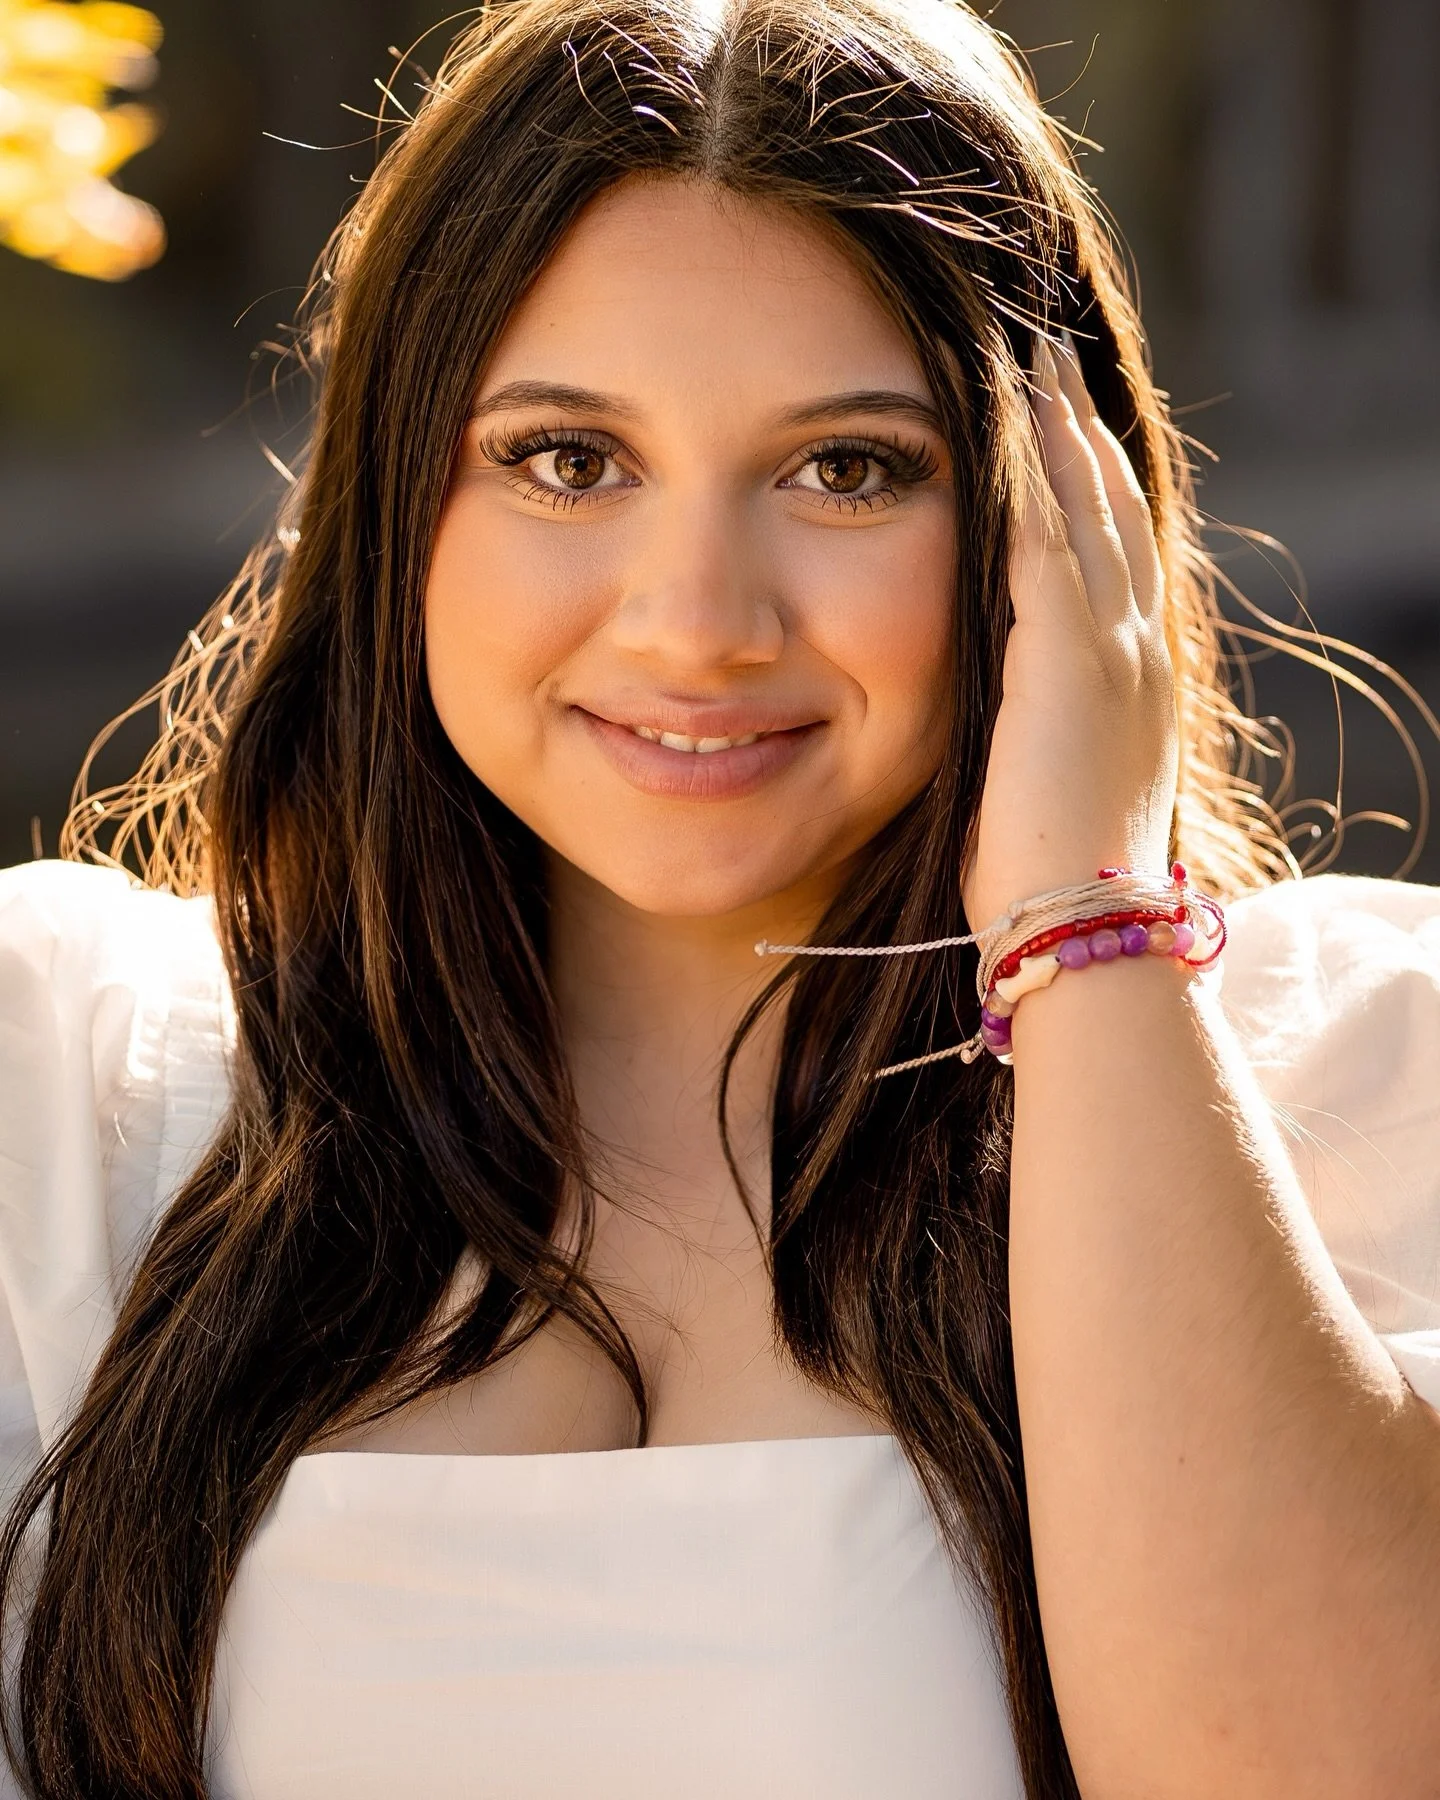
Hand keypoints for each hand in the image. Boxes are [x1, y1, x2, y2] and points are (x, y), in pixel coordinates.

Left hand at [960, 337, 1178, 933]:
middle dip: (1082, 429)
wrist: (1084, 925)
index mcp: (1136, 679)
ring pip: (1087, 506)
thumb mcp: (1055, 783)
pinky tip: (1007, 420)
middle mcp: (1138, 648)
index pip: (1118, 555)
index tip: (1068, 427)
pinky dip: (1030, 476)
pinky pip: (1047, 540)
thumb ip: (1039, 726)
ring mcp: (1113, 648)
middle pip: (1113, 509)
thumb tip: (1008, 719)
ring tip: (1033, 357)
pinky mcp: (1069, 658)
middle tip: (1055, 356)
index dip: (1094, 483)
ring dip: (1058, 428)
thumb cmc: (1056, 878)